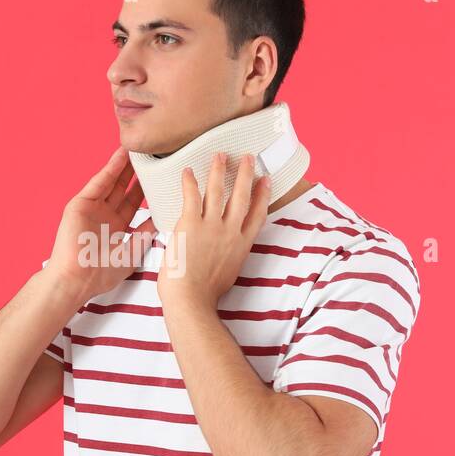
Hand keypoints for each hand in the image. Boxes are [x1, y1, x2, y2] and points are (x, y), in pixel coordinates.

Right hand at [44, 146, 155, 304]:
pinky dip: (110, 168)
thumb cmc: (100, 274)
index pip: (135, 204)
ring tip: (138, 149)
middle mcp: (104, 216)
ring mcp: (91, 209)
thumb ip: (145, 234)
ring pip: (111, 182)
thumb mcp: (132, 252)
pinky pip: (98, 183)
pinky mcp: (80, 204)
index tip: (161, 178)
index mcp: (116, 229)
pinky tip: (121, 156)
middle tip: (152, 157)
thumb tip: (161, 219)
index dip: (147, 191)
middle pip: (124, 189)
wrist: (76, 280)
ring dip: (124, 166)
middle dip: (137, 174)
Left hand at [157, 151, 270, 308]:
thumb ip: (228, 258)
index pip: (257, 214)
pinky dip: (190, 182)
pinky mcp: (191, 224)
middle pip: (242, 196)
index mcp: (242, 245)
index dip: (263, 194)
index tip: (266, 180)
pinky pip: (192, 196)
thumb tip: (220, 254)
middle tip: (248, 157)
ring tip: (220, 155)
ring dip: (220, 170)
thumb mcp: (228, 274)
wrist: (191, 300)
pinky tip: (188, 171)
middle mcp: (230, 232)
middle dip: (246, 174)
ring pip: (219, 190)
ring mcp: (212, 226)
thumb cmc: (204, 295)